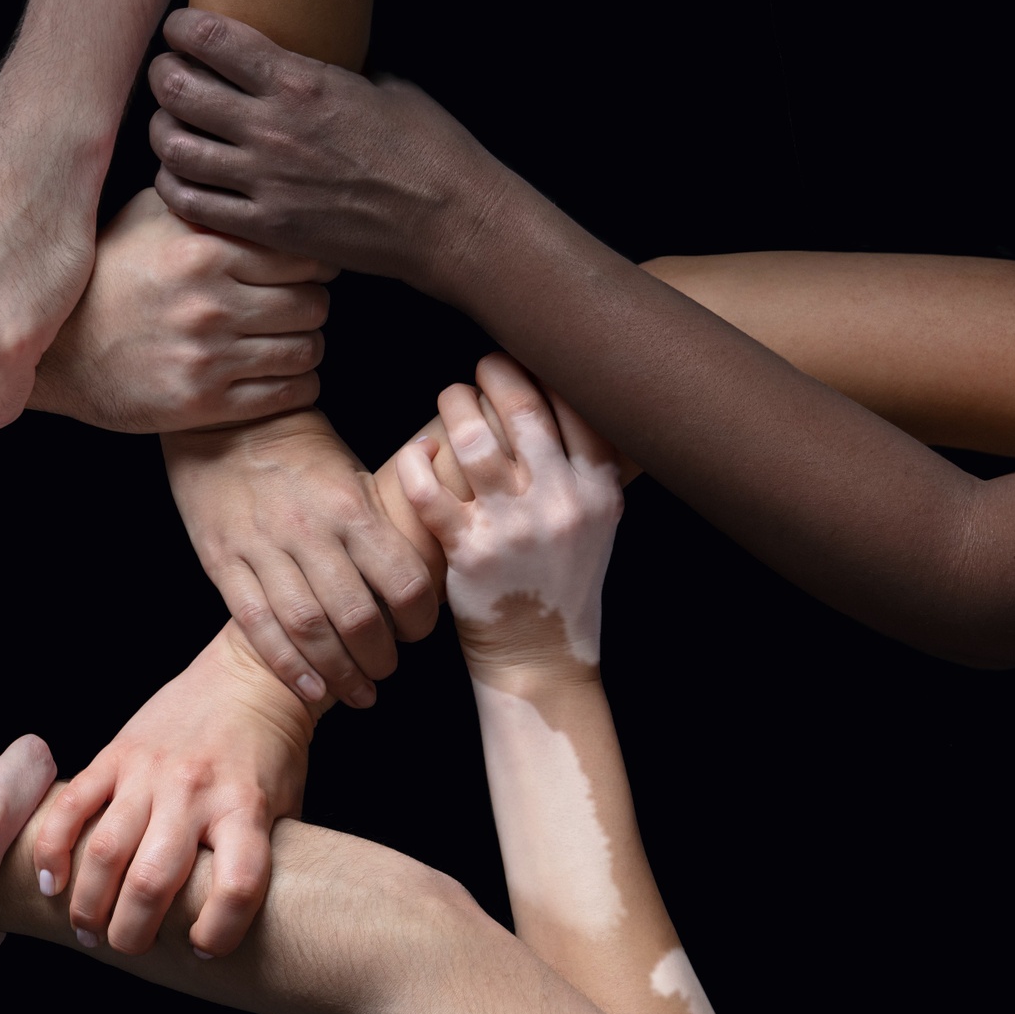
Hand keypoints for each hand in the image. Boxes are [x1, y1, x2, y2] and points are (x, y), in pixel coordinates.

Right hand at [27, 189, 331, 432]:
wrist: (54, 351)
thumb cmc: (105, 277)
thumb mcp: (145, 218)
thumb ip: (203, 198)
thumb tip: (255, 174)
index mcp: (202, 251)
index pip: (305, 256)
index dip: (311, 262)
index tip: (302, 269)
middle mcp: (209, 305)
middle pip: (313, 304)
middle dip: (310, 304)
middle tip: (294, 307)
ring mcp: (207, 359)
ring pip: (306, 351)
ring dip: (305, 347)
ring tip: (287, 341)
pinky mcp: (202, 404)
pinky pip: (287, 395)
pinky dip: (296, 386)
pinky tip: (280, 376)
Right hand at [33, 622, 311, 957]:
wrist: (250, 675)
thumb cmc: (272, 752)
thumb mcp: (286, 807)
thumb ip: (260, 857)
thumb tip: (235, 917)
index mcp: (245, 808)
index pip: (238, 887)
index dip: (219, 931)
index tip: (203, 948)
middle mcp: (195, 792)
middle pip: (153, 881)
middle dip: (132, 932)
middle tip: (126, 947)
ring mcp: (150, 771)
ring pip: (104, 851)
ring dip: (88, 903)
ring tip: (86, 930)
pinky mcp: (117, 753)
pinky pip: (73, 805)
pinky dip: (53, 848)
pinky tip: (51, 882)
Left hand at [147, 9, 514, 299]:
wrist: (449, 221)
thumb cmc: (427, 148)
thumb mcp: (383, 85)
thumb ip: (332, 72)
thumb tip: (307, 61)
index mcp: (303, 81)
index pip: (212, 39)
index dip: (182, 29)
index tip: (179, 29)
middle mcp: (274, 128)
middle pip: (178, 90)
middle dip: (163, 75)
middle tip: (166, 74)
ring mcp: (266, 182)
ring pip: (175, 148)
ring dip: (162, 131)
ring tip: (168, 126)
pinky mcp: (266, 227)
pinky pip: (191, 204)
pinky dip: (174, 185)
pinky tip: (179, 176)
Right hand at [165, 408, 439, 707]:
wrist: (221, 426)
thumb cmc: (297, 451)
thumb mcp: (353, 466)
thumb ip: (395, 502)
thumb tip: (447, 494)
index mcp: (350, 506)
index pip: (403, 578)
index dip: (420, 619)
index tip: (420, 631)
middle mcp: (309, 531)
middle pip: (356, 615)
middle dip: (380, 656)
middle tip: (389, 669)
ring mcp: (262, 549)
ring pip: (307, 627)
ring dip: (339, 670)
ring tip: (359, 691)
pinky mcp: (224, 562)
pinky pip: (256, 623)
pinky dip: (287, 664)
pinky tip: (312, 687)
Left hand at [397, 354, 623, 683]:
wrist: (541, 658)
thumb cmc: (562, 581)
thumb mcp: (597, 521)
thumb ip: (586, 465)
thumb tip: (572, 394)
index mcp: (598, 490)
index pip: (576, 406)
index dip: (546, 371)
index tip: (528, 355)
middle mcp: (560, 503)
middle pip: (522, 410)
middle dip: (495, 373)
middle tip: (482, 364)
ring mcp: (513, 527)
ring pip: (473, 440)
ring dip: (454, 405)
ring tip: (449, 395)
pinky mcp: (468, 551)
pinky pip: (429, 490)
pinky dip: (415, 461)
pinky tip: (416, 449)